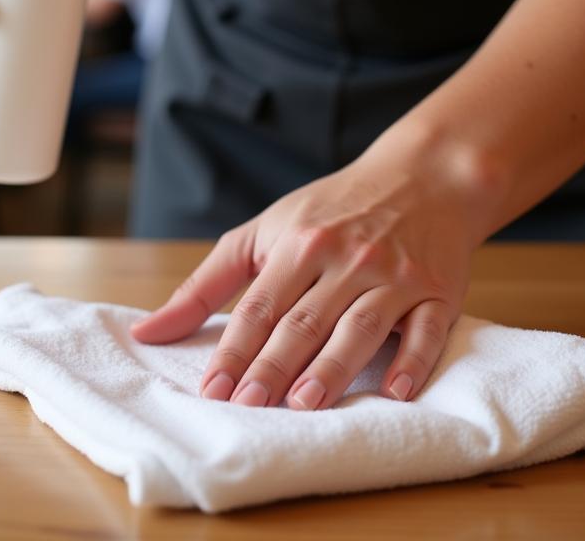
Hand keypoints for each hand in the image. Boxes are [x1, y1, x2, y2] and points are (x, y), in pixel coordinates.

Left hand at [131, 139, 481, 409]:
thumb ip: (207, 283)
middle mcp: (346, 258)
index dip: (234, 349)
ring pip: (360, 327)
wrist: (422, 176)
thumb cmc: (331, 210)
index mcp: (300, 243)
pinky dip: (412, 361)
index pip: (260, 305)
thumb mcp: (264, 231)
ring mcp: (395, 275)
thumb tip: (146, 331)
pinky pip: (427, 330)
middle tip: (247, 408)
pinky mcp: (438, 290)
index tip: (211, 390)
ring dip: (333, 367)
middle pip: (304, 320)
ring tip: (303, 405)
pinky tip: (395, 393)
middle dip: (274, 366)